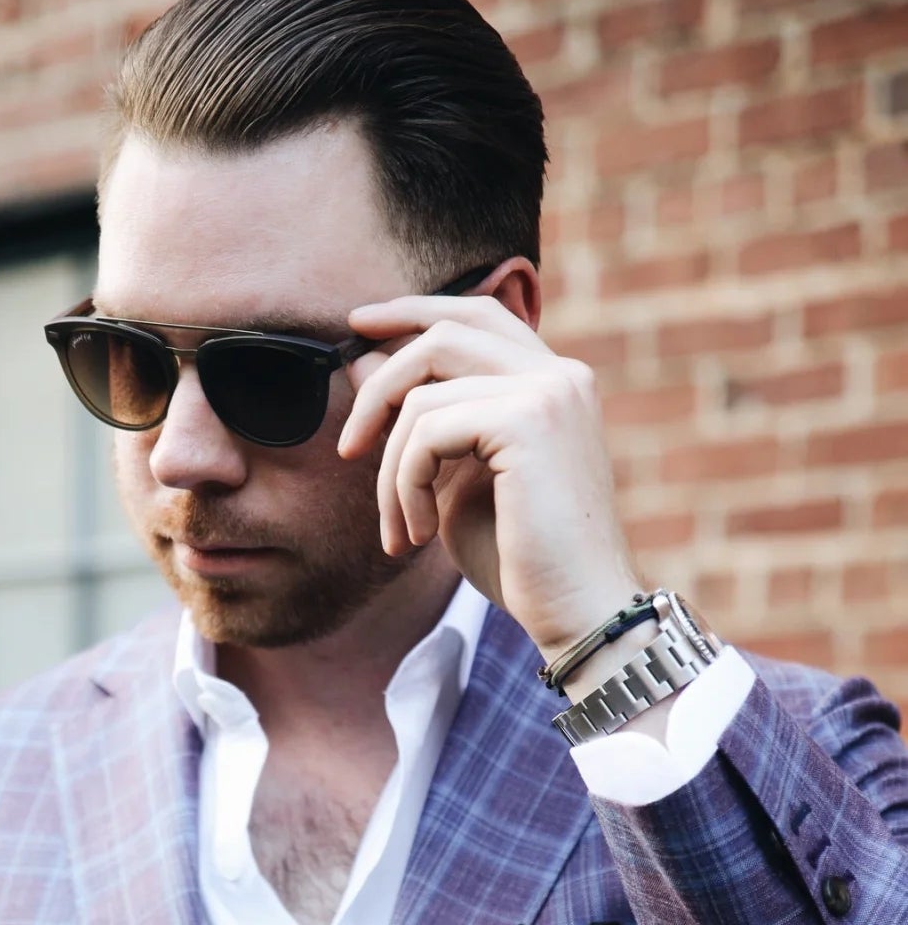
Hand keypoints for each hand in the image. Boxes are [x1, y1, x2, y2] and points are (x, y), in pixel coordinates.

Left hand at [335, 293, 643, 661]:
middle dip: (380, 386)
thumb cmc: (522, 562)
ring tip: (398, 528)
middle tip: (348, 448)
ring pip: (424, 393)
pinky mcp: (530, 420)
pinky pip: (428, 430)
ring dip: (390, 469)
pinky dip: (404, 485)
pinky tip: (418, 533)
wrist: (577, 613)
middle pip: (443, 333)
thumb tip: (363, 362)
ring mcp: (550, 391)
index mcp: (551, 383)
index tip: (357, 329)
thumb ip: (421, 423)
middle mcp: (559, 374)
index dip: (414, 311)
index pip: (477, 314)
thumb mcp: (456, 482)